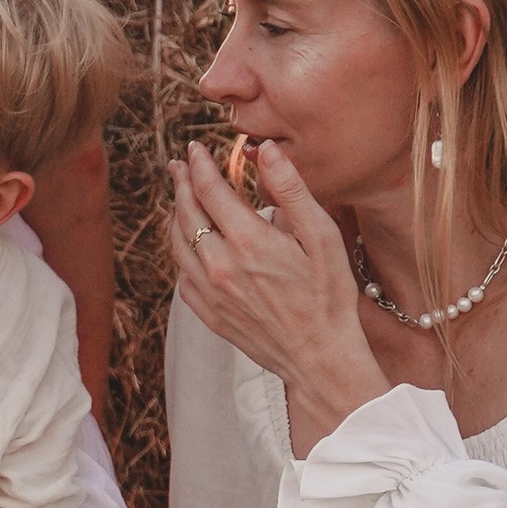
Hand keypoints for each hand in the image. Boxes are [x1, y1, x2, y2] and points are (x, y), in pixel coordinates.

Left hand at [168, 136, 383, 451]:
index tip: (195, 149)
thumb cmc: (330, 296)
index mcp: (249, 241)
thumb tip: (267, 150)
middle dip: (181, 183)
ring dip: (176, 216)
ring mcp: (211, 293)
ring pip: (178, 245)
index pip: (209, 190)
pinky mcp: (210, 314)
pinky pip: (183, 277)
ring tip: (180, 199)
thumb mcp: (323, 237)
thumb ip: (291, 190)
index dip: (199, 165)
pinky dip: (182, 254)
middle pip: (186, 214)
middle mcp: (221, 266)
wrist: (320, 358)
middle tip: (180, 165)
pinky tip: (190, 247)